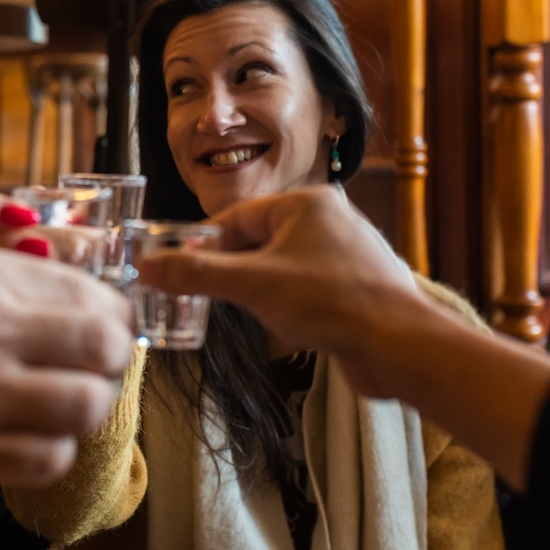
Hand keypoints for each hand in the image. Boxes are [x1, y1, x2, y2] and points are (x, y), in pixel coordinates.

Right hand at [0, 245, 133, 504]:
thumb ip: (14, 282)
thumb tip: (96, 301)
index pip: (90, 290)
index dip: (111, 314)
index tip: (103, 330)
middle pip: (106, 342)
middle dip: (114, 358)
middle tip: (97, 368)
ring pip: (90, 403)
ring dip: (85, 407)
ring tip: (61, 405)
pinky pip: (54, 456)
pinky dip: (50, 450)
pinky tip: (26, 436)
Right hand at [134, 186, 416, 395]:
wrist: (401, 347)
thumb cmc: (332, 303)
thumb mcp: (251, 285)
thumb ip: (196, 274)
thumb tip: (148, 266)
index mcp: (306, 203)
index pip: (235, 218)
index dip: (203, 247)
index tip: (177, 272)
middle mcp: (329, 220)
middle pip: (256, 242)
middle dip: (233, 274)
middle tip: (209, 299)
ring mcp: (344, 254)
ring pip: (279, 269)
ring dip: (260, 294)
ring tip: (256, 316)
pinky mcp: (354, 287)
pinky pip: (304, 290)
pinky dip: (288, 307)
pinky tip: (289, 328)